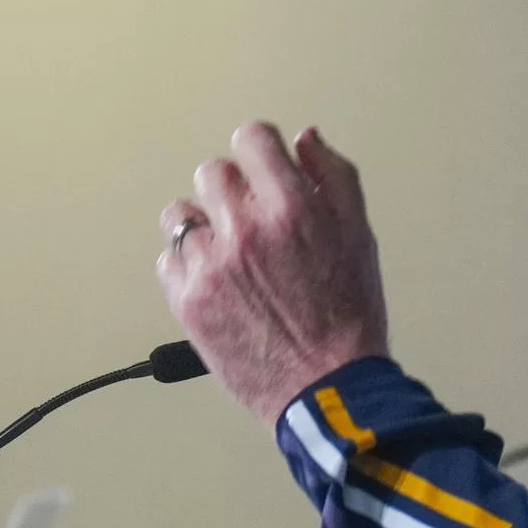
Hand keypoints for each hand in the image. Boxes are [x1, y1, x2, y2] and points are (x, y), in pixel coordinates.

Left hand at [157, 122, 389, 421]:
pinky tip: (217, 284)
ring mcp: (210, 266)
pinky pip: (168, 260)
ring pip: (180, 214)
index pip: (252, 139)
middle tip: (252, 223)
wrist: (328, 388)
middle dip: (233, 191)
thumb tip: (303, 140)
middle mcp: (245, 229)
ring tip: (228, 255)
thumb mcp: (359, 236)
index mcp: (292, 206)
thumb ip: (333, 178)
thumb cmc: (350, 315)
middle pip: (212, 172)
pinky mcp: (187, 301)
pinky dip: (188, 266)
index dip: (261, 153)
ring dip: (203, 226)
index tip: (265, 172)